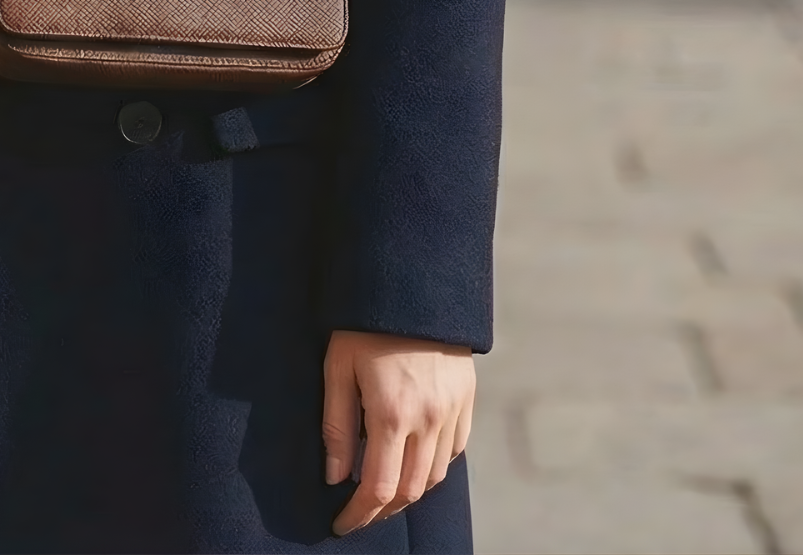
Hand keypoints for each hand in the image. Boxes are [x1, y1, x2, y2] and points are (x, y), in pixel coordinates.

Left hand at [322, 330, 474, 534]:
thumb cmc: (365, 320)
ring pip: (435, 475)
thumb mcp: (338, 366)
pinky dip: (434, 466)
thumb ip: (337, 426)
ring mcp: (452, 410)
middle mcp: (428, 419)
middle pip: (410, 490)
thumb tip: (335, 476)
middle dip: (383, 510)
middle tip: (359, 512)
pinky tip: (414, 460)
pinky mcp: (466, 397)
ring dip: (409, 491)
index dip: (359, 514)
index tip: (340, 523)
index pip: (378, 488)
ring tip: (383, 489)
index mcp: (392, 413)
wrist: (413, 279)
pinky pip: (455, 449)